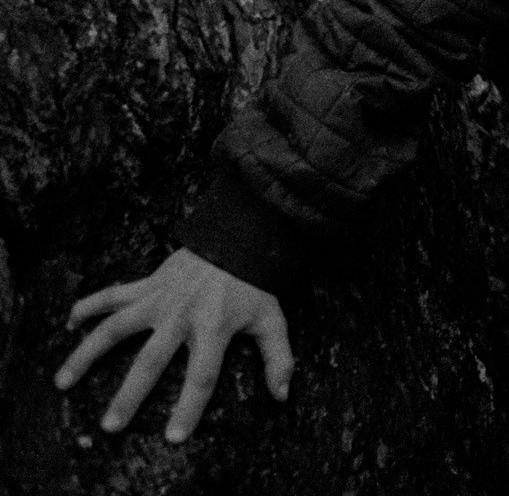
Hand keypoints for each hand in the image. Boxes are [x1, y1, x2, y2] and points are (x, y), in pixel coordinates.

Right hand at [55, 247, 292, 442]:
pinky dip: (88, 305)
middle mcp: (182, 316)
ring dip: (86, 354)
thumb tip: (282, 395)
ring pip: (115, 328)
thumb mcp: (272, 318)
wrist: (240, 236)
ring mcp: (160, 298)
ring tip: (62, 382)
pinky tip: (68, 323)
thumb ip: (278, 357)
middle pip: (151, 361)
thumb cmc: (255, 283)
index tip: (173, 437)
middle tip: (110, 425)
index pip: (202, 376)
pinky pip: (112, 294)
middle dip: (129, 395)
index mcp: (214, 328)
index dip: (189, 407)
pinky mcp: (148, 283)